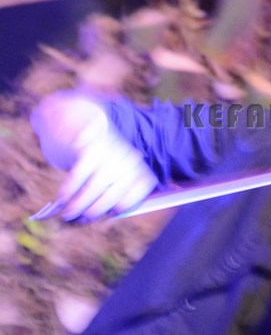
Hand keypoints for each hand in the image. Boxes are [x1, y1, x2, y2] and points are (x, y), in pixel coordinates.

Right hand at [31, 92, 157, 221]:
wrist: (75, 117)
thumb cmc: (94, 158)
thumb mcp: (108, 172)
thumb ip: (109, 193)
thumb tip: (100, 217)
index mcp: (138, 165)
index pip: (142, 188)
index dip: (127, 203)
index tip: (113, 212)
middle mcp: (129, 157)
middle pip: (117, 192)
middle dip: (97, 210)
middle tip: (82, 220)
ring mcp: (111, 151)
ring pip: (97, 186)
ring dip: (80, 204)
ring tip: (68, 214)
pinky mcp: (91, 146)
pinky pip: (80, 174)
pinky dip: (69, 189)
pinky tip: (61, 198)